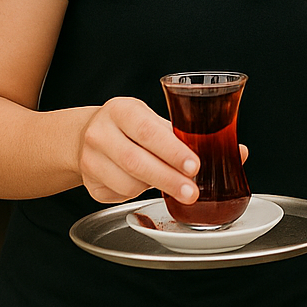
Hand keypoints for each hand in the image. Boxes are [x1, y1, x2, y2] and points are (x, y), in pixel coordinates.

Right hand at [75, 96, 200, 204]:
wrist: (87, 134)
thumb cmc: (129, 126)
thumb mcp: (149, 118)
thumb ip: (176, 134)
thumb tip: (218, 152)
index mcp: (121, 110)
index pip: (148, 132)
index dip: (173, 151)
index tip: (194, 166)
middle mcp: (99, 133)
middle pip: (136, 162)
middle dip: (169, 180)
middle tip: (192, 192)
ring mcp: (89, 159)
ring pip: (129, 184)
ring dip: (155, 187)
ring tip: (169, 181)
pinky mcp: (89, 183)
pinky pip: (121, 196)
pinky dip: (139, 194)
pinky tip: (142, 182)